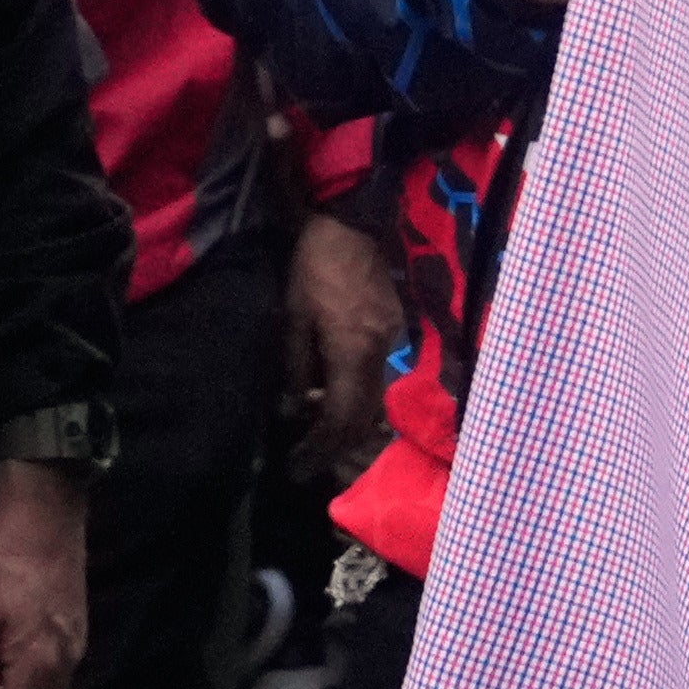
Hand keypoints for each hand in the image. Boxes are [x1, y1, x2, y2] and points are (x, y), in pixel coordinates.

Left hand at [287, 202, 401, 472]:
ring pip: (375, 399)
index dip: (321, 446)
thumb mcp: (295, 315)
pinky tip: (334, 397)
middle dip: (338, 444)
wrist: (353, 222)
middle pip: (365, 416)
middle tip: (309, 459)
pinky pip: (378, 377)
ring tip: (319, 435)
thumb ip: (297, 364)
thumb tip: (295, 405)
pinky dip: (358, 397)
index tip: (299, 465)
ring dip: (349, 422)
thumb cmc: (315, 266)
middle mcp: (380, 352)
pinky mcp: (394, 328)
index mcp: (353, 349)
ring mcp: (393, 340)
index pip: (341, 415)